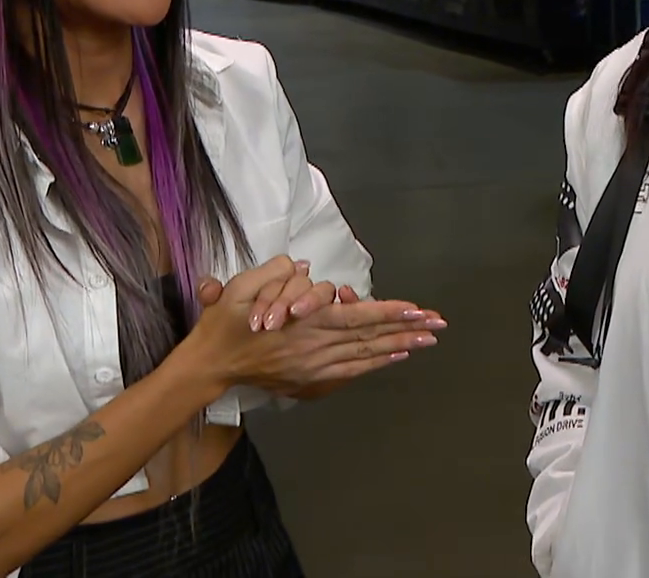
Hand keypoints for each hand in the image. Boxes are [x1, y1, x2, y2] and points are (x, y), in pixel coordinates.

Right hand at [180, 258, 445, 394]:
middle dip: (406, 330)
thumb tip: (304, 269)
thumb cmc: (224, 323)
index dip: (388, 313)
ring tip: (427, 340)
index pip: (355, 317)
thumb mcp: (240, 289)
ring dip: (398, 347)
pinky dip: (375, 364)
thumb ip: (273, 275)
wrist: (210, 365)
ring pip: (365, 355)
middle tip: (438, 325)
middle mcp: (315, 346)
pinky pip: (350, 371)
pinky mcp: (310, 379)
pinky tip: (395, 356)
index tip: (416, 309)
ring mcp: (314, 366)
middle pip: (369, 337)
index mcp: (303, 323)